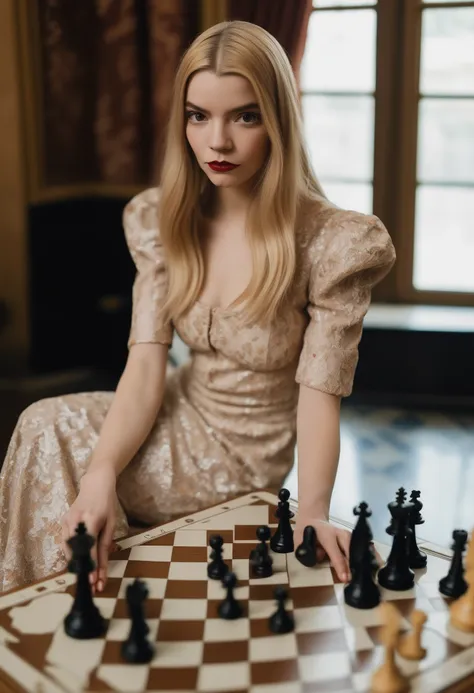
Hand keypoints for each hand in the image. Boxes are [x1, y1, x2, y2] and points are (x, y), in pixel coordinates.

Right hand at [61, 466, 117, 593]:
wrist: (95, 484)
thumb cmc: (107, 503)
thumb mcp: (111, 522)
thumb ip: (105, 543)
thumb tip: (101, 565)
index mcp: (90, 520)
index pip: (89, 549)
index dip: (91, 566)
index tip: (93, 582)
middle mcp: (75, 521)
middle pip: (76, 552)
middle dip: (83, 570)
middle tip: (91, 584)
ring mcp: (66, 521)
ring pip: (68, 549)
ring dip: (76, 564)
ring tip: (86, 576)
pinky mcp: (63, 522)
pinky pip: (65, 542)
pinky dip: (72, 554)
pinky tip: (79, 562)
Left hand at [294, 512, 351, 582]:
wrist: (313, 520)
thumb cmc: (306, 531)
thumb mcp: (299, 540)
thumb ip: (305, 551)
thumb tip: (315, 560)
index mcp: (326, 534)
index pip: (335, 552)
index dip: (339, 565)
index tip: (344, 578)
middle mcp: (339, 533)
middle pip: (349, 550)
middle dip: (351, 565)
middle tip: (351, 580)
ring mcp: (346, 535)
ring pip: (354, 549)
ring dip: (354, 563)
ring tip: (353, 576)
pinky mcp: (350, 538)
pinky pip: (355, 549)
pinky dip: (355, 559)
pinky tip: (353, 569)